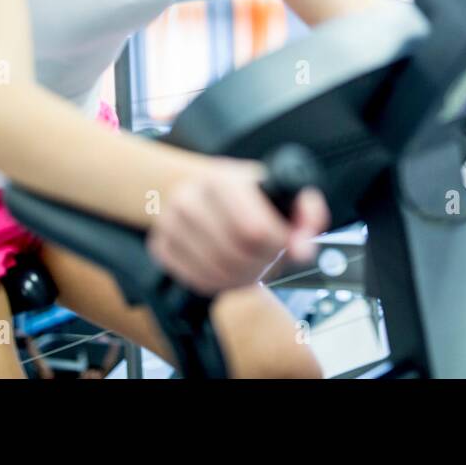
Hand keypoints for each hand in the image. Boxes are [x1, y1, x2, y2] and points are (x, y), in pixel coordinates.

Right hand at [147, 159, 329, 294]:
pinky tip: (231, 271)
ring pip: (216, 271)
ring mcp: (169, 223)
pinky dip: (220, 284)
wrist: (204, 188)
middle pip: (236, 254)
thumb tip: (303, 249)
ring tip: (255, 265)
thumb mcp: (281, 191)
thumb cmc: (248, 194)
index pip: (254, 229)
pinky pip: (195, 281)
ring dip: (244, 278)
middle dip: (263, 263)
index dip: (278, 245)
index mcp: (221, 180)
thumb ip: (305, 214)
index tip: (286, 244)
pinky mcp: (160, 246)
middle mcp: (189, 198)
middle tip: (272, 258)